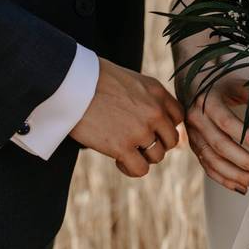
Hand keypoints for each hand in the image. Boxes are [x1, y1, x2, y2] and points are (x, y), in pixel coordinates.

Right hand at [70, 58, 183, 176]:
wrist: (70, 83)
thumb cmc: (93, 79)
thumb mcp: (130, 80)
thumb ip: (146, 98)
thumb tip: (153, 121)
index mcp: (157, 92)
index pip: (178, 117)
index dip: (166, 126)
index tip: (151, 130)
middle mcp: (154, 111)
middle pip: (171, 139)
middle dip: (156, 143)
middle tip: (136, 143)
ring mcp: (140, 130)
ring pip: (157, 156)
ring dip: (143, 157)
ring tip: (124, 150)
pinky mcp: (122, 147)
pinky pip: (140, 169)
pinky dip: (131, 169)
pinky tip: (118, 161)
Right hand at [183, 72, 248, 194]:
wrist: (190, 84)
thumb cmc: (219, 84)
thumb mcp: (237, 83)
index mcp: (208, 102)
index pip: (228, 123)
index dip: (247, 138)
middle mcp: (197, 121)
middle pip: (221, 147)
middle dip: (245, 163)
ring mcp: (193, 136)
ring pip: (213, 161)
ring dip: (236, 176)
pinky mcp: (194, 147)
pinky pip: (208, 167)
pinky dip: (224, 180)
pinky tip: (242, 188)